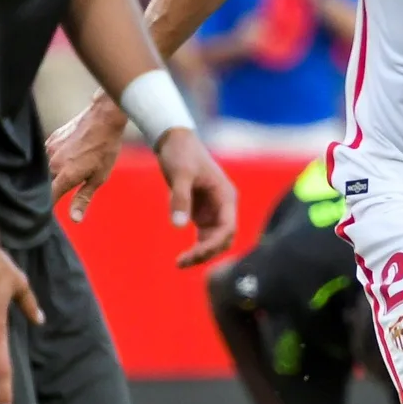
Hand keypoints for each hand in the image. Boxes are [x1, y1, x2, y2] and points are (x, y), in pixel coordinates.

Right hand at [47, 96, 128, 222]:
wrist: (103, 117)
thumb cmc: (104, 148)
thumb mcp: (99, 177)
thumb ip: (83, 198)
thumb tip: (74, 219)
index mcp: (64, 176)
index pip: (47, 200)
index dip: (45, 210)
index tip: (45, 218)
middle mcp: (51, 164)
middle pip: (41, 185)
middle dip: (44, 194)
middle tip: (52, 198)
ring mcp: (47, 150)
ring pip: (41, 170)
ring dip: (46, 177)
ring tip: (59, 178)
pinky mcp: (48, 140)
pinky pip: (43, 157)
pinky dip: (48, 163)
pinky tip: (59, 162)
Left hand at [157, 127, 237, 266]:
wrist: (174, 141)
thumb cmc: (181, 153)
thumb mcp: (180, 174)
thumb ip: (180, 199)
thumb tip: (178, 227)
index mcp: (226, 196)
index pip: (228, 228)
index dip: (214, 245)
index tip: (193, 254)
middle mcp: (224, 206)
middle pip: (223, 239)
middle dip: (206, 253)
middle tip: (181, 262)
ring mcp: (214, 210)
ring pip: (214, 241)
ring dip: (201, 254)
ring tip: (180, 263)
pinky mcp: (202, 212)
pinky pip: (204, 237)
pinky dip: (196, 248)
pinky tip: (183, 257)